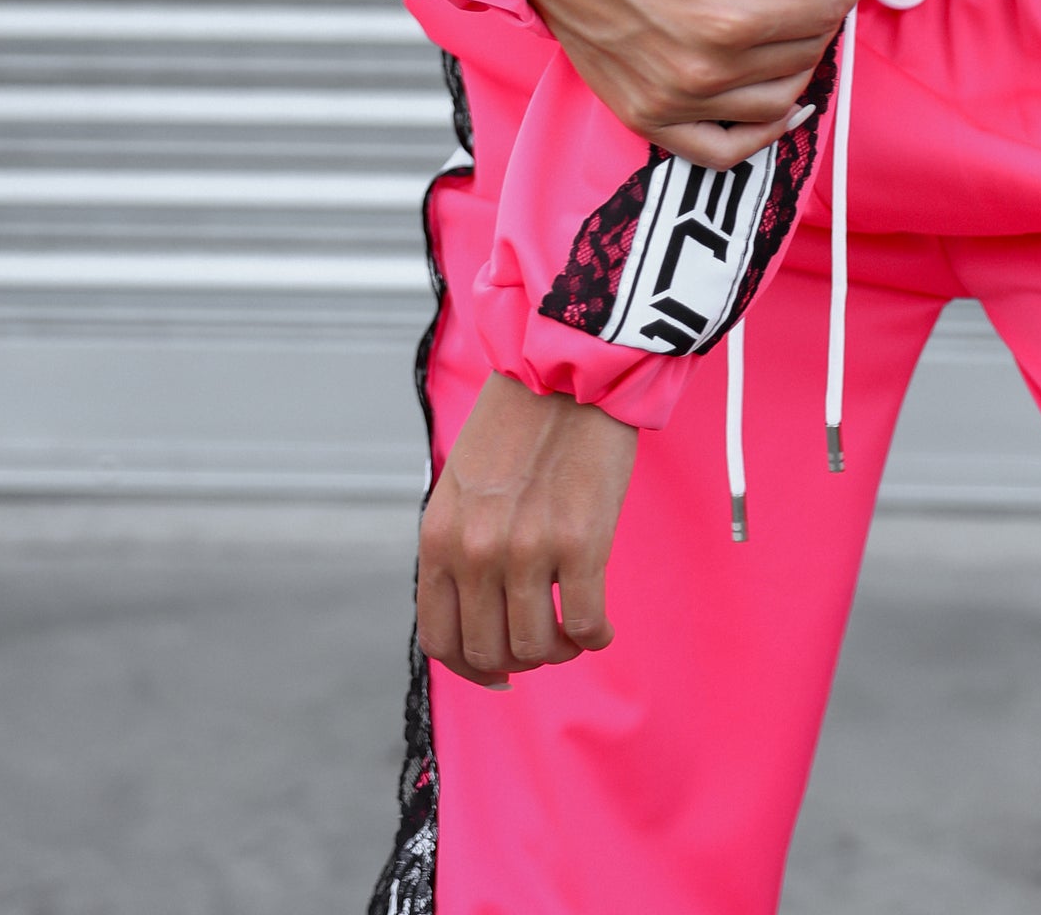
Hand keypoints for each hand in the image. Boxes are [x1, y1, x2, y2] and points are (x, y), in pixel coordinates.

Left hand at [417, 372, 638, 687]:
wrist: (568, 371)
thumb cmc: (520, 423)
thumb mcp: (464, 487)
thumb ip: (461, 547)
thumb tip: (479, 616)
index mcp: (439, 537)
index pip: (439, 639)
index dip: (469, 668)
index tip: (498, 669)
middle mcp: (476, 550)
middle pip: (489, 651)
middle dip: (520, 658)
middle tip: (545, 641)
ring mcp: (528, 549)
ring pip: (538, 647)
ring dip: (559, 650)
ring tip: (574, 629)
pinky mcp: (582, 543)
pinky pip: (587, 625)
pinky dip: (596, 636)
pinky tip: (601, 624)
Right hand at [525, 0, 873, 169]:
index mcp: (721, 16)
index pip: (816, 12)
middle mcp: (701, 71)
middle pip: (799, 55)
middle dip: (826, 19)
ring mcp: (672, 103)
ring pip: (774, 103)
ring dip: (802, 67)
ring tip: (802, 32)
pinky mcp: (647, 119)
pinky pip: (722, 151)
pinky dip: (762, 137)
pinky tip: (786, 108)